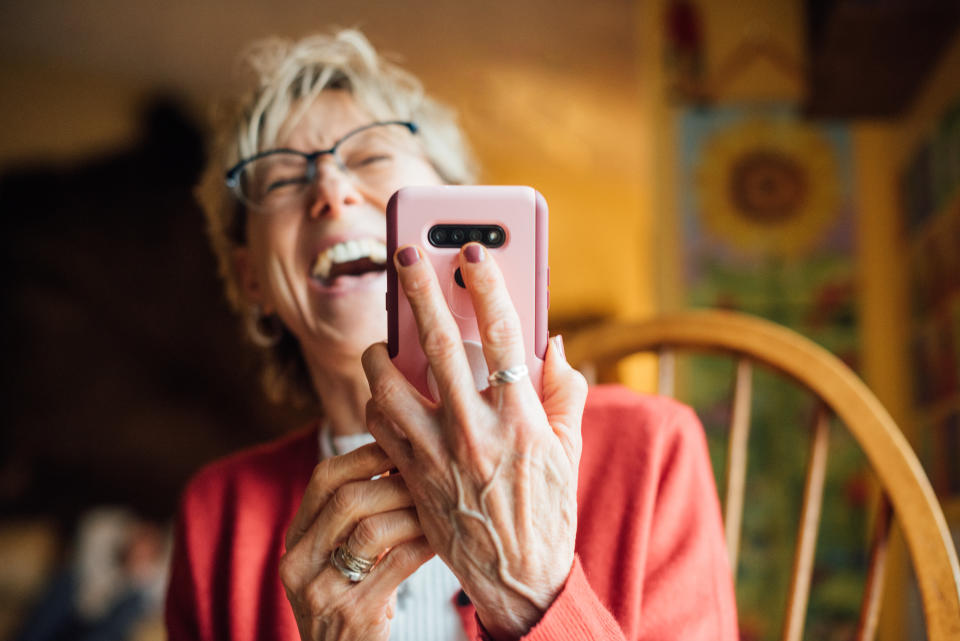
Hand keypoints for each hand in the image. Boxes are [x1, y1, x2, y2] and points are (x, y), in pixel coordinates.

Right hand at [279, 443, 433, 639]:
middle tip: (429, 479)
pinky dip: (424, 545)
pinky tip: (441, 541)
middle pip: (348, 500)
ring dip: (413, 514)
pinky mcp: (352, 614)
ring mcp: (321, 591)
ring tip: (439, 509)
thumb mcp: (335, 559)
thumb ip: (353, 518)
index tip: (400, 447)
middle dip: (395, 484)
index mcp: (296, 540)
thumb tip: (400, 456)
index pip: (324, 478)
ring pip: (371, 531)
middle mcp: (299, 563)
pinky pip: (397, 565)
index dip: (365, 456)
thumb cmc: (350, 602)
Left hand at [362, 243, 587, 639]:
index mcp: (523, 420)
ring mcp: (437, 454)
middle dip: (420, 291)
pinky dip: (376, 395)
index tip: (474, 251)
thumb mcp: (569, 447)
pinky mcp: (411, 474)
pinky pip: (379, 422)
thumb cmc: (547, 507)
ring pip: (390, 385)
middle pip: (441, 345)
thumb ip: (563, 389)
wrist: (518, 577)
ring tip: (386, 335)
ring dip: (383, 350)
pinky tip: (384, 384)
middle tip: (407, 253)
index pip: (506, 337)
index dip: (489, 285)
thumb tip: (552, 341)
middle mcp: (476, 432)